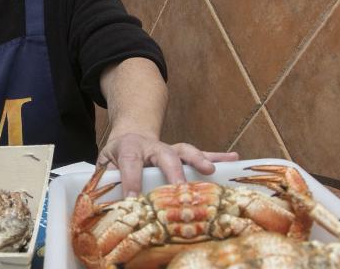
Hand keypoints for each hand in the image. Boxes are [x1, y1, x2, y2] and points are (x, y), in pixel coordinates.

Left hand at [97, 132, 238, 196]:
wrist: (131, 134)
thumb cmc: (117, 155)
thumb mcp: (105, 165)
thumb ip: (108, 180)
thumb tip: (112, 205)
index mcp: (129, 148)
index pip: (130, 164)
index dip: (131, 181)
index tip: (133, 199)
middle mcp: (152, 146)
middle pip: (165, 155)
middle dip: (174, 171)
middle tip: (180, 187)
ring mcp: (169, 149)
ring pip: (186, 151)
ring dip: (200, 160)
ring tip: (211, 169)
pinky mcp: (181, 154)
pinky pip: (201, 155)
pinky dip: (217, 157)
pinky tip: (233, 159)